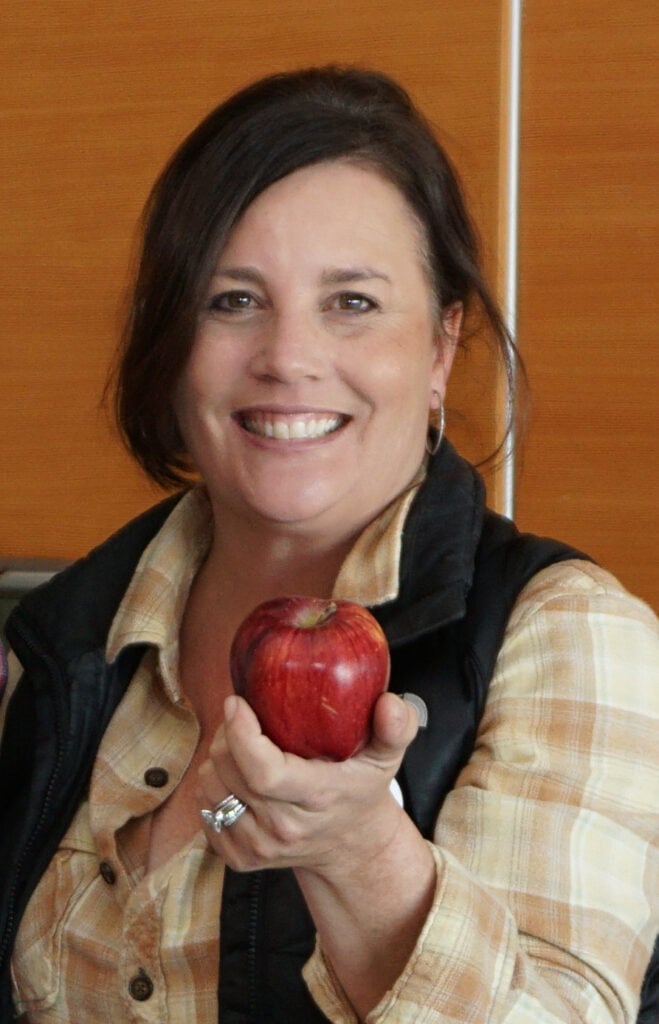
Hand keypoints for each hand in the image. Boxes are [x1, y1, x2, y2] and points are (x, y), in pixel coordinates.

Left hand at [197, 690, 419, 874]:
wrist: (351, 849)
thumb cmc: (361, 790)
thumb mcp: (387, 758)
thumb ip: (397, 728)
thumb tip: (389, 703)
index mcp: (317, 799)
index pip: (265, 772)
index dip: (242, 734)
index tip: (237, 702)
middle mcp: (284, 829)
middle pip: (230, 772)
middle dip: (227, 734)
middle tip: (243, 717)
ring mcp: (259, 848)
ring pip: (210, 788)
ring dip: (217, 758)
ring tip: (241, 746)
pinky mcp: (239, 858)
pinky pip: (204, 810)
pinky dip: (212, 785)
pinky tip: (236, 775)